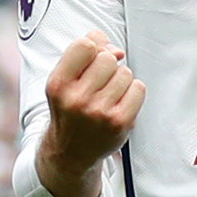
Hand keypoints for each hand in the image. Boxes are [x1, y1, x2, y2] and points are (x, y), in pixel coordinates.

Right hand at [39, 31, 141, 196]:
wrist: (71, 152)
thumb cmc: (71, 108)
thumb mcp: (65, 79)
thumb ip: (85, 54)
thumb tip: (116, 49)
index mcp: (58, 84)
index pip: (85, 45)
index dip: (93, 49)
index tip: (90, 61)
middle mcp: (76, 99)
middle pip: (108, 58)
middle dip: (108, 66)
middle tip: (99, 84)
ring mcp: (99, 112)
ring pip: (125, 73)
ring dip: (121, 80)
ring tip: (108, 96)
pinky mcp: (120, 122)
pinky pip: (138, 88)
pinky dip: (133, 92)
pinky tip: (119, 103)